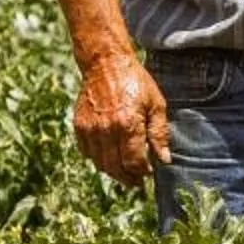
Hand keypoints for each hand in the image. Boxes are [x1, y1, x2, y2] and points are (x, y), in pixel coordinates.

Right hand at [71, 50, 169, 187]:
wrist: (106, 63)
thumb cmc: (135, 81)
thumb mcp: (156, 104)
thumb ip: (159, 133)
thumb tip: (164, 159)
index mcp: (128, 124)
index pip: (134, 162)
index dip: (143, 172)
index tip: (149, 172)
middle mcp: (107, 129)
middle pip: (116, 167)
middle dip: (128, 178)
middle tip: (137, 181)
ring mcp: (91, 128)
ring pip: (100, 163)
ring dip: (113, 171)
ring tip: (124, 172)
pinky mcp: (80, 126)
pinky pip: (87, 152)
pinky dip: (98, 159)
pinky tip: (109, 156)